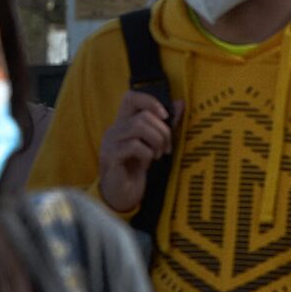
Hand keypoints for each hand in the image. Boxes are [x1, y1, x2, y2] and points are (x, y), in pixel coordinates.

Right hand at [98, 92, 180, 212]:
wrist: (123, 194)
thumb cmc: (137, 168)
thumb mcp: (154, 144)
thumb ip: (165, 124)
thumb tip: (180, 103)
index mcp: (123, 123)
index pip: (131, 97)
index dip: (150, 101)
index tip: (166, 116)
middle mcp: (114, 129)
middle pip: (143, 115)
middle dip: (163, 131)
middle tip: (166, 148)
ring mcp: (110, 142)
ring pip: (138, 126)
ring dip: (157, 141)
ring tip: (158, 155)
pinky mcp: (110, 156)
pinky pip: (134, 145)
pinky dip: (147, 153)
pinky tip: (147, 163)